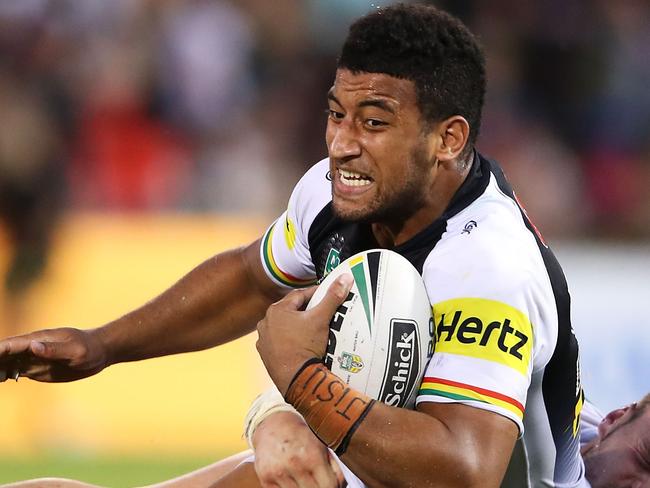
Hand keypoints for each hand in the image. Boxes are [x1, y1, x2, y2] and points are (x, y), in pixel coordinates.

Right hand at [0, 327, 108, 382]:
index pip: (9, 345)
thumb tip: (33, 346)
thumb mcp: (75, 351)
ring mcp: (33, 358)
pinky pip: (15, 371)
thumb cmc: (90, 349)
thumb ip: (54, 349)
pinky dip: (3, 375)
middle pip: (3, 354)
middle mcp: (31, 348)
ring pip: (6, 364)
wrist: (100, 352)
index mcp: (38, 340)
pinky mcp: (37, 368)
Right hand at [253, 411, 344, 487]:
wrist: (271, 422)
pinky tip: (292, 481)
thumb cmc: (300, 434)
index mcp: (312, 454)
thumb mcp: (321, 444)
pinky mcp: (265, 479)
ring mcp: (278, 473)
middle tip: (318, 483)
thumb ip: (333, 467)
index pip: (329, 487)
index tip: (331, 485)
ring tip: (304, 481)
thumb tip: (341, 487)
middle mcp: (294, 464)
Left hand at [256, 274, 352, 394]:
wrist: (297, 379)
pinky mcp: (266, 355)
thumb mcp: (321, 319)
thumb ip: (332, 297)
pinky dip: (290, 341)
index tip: (327, 295)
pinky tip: (301, 346)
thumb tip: (344, 278)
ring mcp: (264, 340)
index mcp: (277, 310)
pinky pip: (280, 342)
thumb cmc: (305, 346)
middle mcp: (266, 323)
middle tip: (322, 313)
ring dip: (296, 326)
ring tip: (313, 331)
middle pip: (291, 311)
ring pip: (284, 327)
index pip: (300, 295)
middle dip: (306, 311)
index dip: (316, 294)